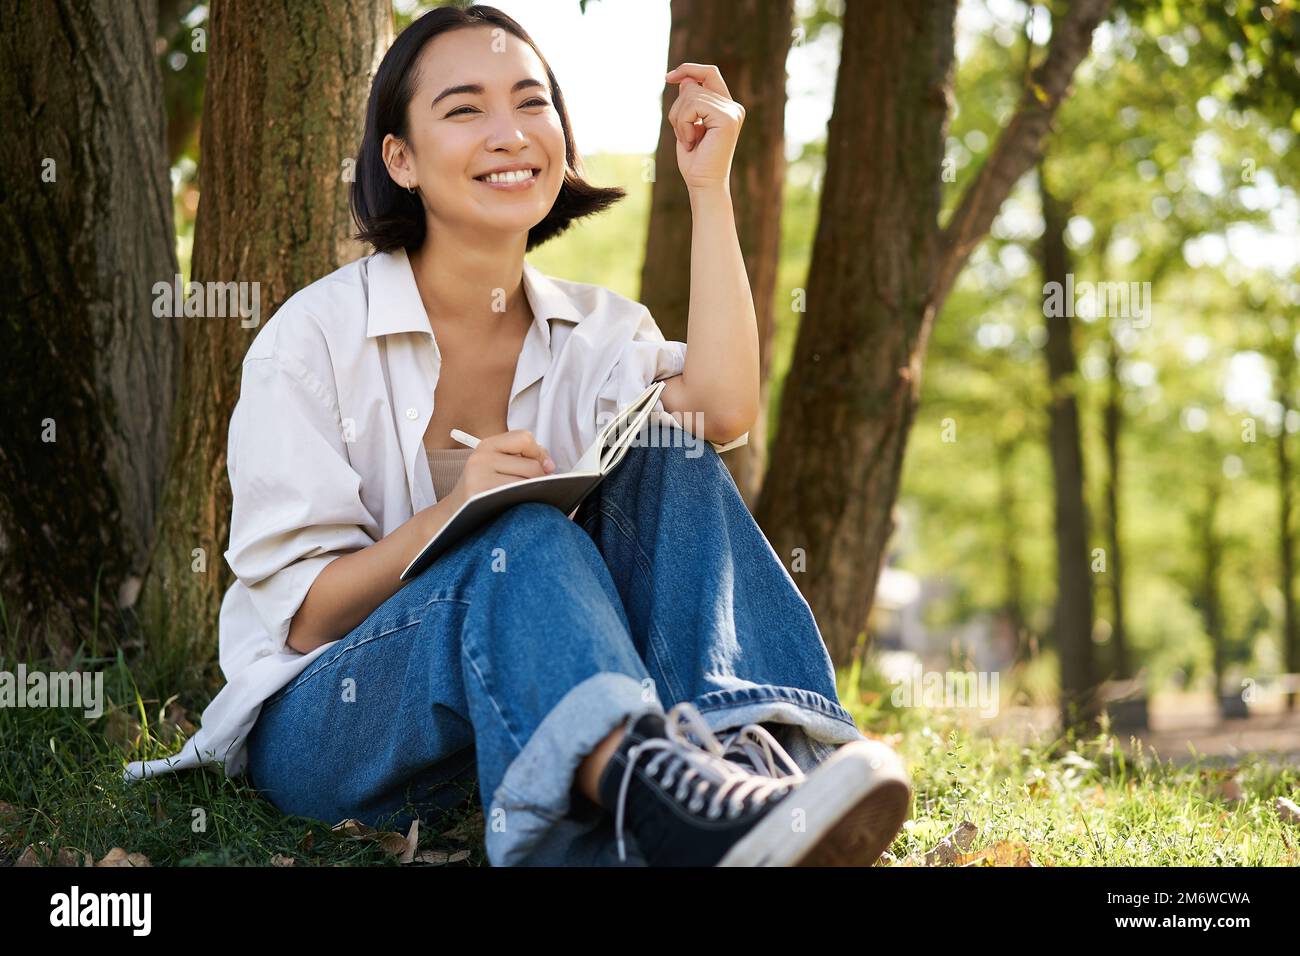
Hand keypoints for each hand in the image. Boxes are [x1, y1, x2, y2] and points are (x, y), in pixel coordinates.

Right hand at [444, 429, 554, 510]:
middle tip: (535, 489)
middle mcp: (481, 457)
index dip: (539, 453)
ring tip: (522, 498)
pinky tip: (516, 506)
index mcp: (487, 445)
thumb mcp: (497, 465)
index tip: (543, 466)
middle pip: (531, 465)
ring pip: (527, 483)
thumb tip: (549, 466)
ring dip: (532, 493)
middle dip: (539, 479)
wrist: (452, 514)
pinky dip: (524, 503)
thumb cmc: (482, 490)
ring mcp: (478, 477)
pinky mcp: (479, 496)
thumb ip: (524, 458)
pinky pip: (516, 498)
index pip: (525, 438)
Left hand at [664, 63, 745, 191]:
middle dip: (678, 109)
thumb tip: (685, 79)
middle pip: (693, 85)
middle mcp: (733, 107)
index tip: (668, 78)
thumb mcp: (687, 125)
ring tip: (688, 140)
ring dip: (679, 119)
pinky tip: (690, 141)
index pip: (709, 73)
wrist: (703, 185)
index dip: (688, 69)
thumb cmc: (695, 161)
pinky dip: (683, 123)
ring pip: (691, 94)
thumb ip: (689, 102)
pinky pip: (693, 105)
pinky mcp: (727, 118)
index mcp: (726, 107)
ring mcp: (732, 112)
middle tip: (684, 136)